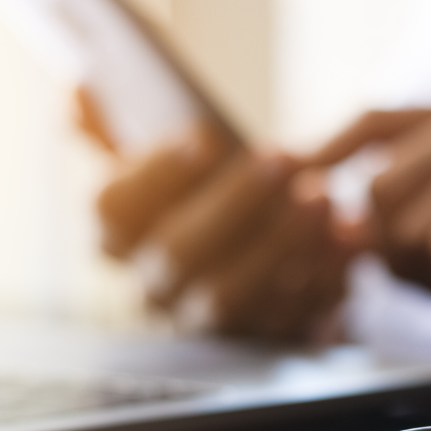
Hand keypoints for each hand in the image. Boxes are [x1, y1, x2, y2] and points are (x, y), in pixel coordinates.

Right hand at [74, 89, 355, 340]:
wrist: (263, 250)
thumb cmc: (206, 193)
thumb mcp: (164, 158)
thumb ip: (115, 128)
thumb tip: (78, 91)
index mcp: (118, 234)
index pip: (115, 208)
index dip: (159, 173)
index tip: (206, 136)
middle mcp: (153, 284)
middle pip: (181, 252)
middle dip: (235, 204)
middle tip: (283, 160)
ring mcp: (207, 320)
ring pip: (236, 293)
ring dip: (283, 244)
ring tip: (323, 198)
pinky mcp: (265, 338)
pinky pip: (292, 317)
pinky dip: (327, 276)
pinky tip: (352, 238)